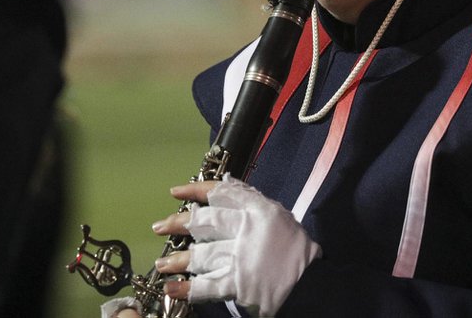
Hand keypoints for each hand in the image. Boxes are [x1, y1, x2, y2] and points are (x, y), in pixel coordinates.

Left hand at [152, 175, 320, 316]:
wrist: (311, 284)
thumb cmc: (295, 250)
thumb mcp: (278, 216)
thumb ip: (250, 200)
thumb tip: (225, 183)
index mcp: (259, 209)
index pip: (222, 193)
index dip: (195, 191)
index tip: (176, 192)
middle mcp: (248, 229)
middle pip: (205, 222)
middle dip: (178, 224)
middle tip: (159, 226)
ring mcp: (242, 257)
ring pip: (201, 254)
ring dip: (177, 260)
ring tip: (162, 263)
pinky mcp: (239, 284)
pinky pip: (207, 286)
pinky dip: (187, 289)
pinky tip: (172, 288)